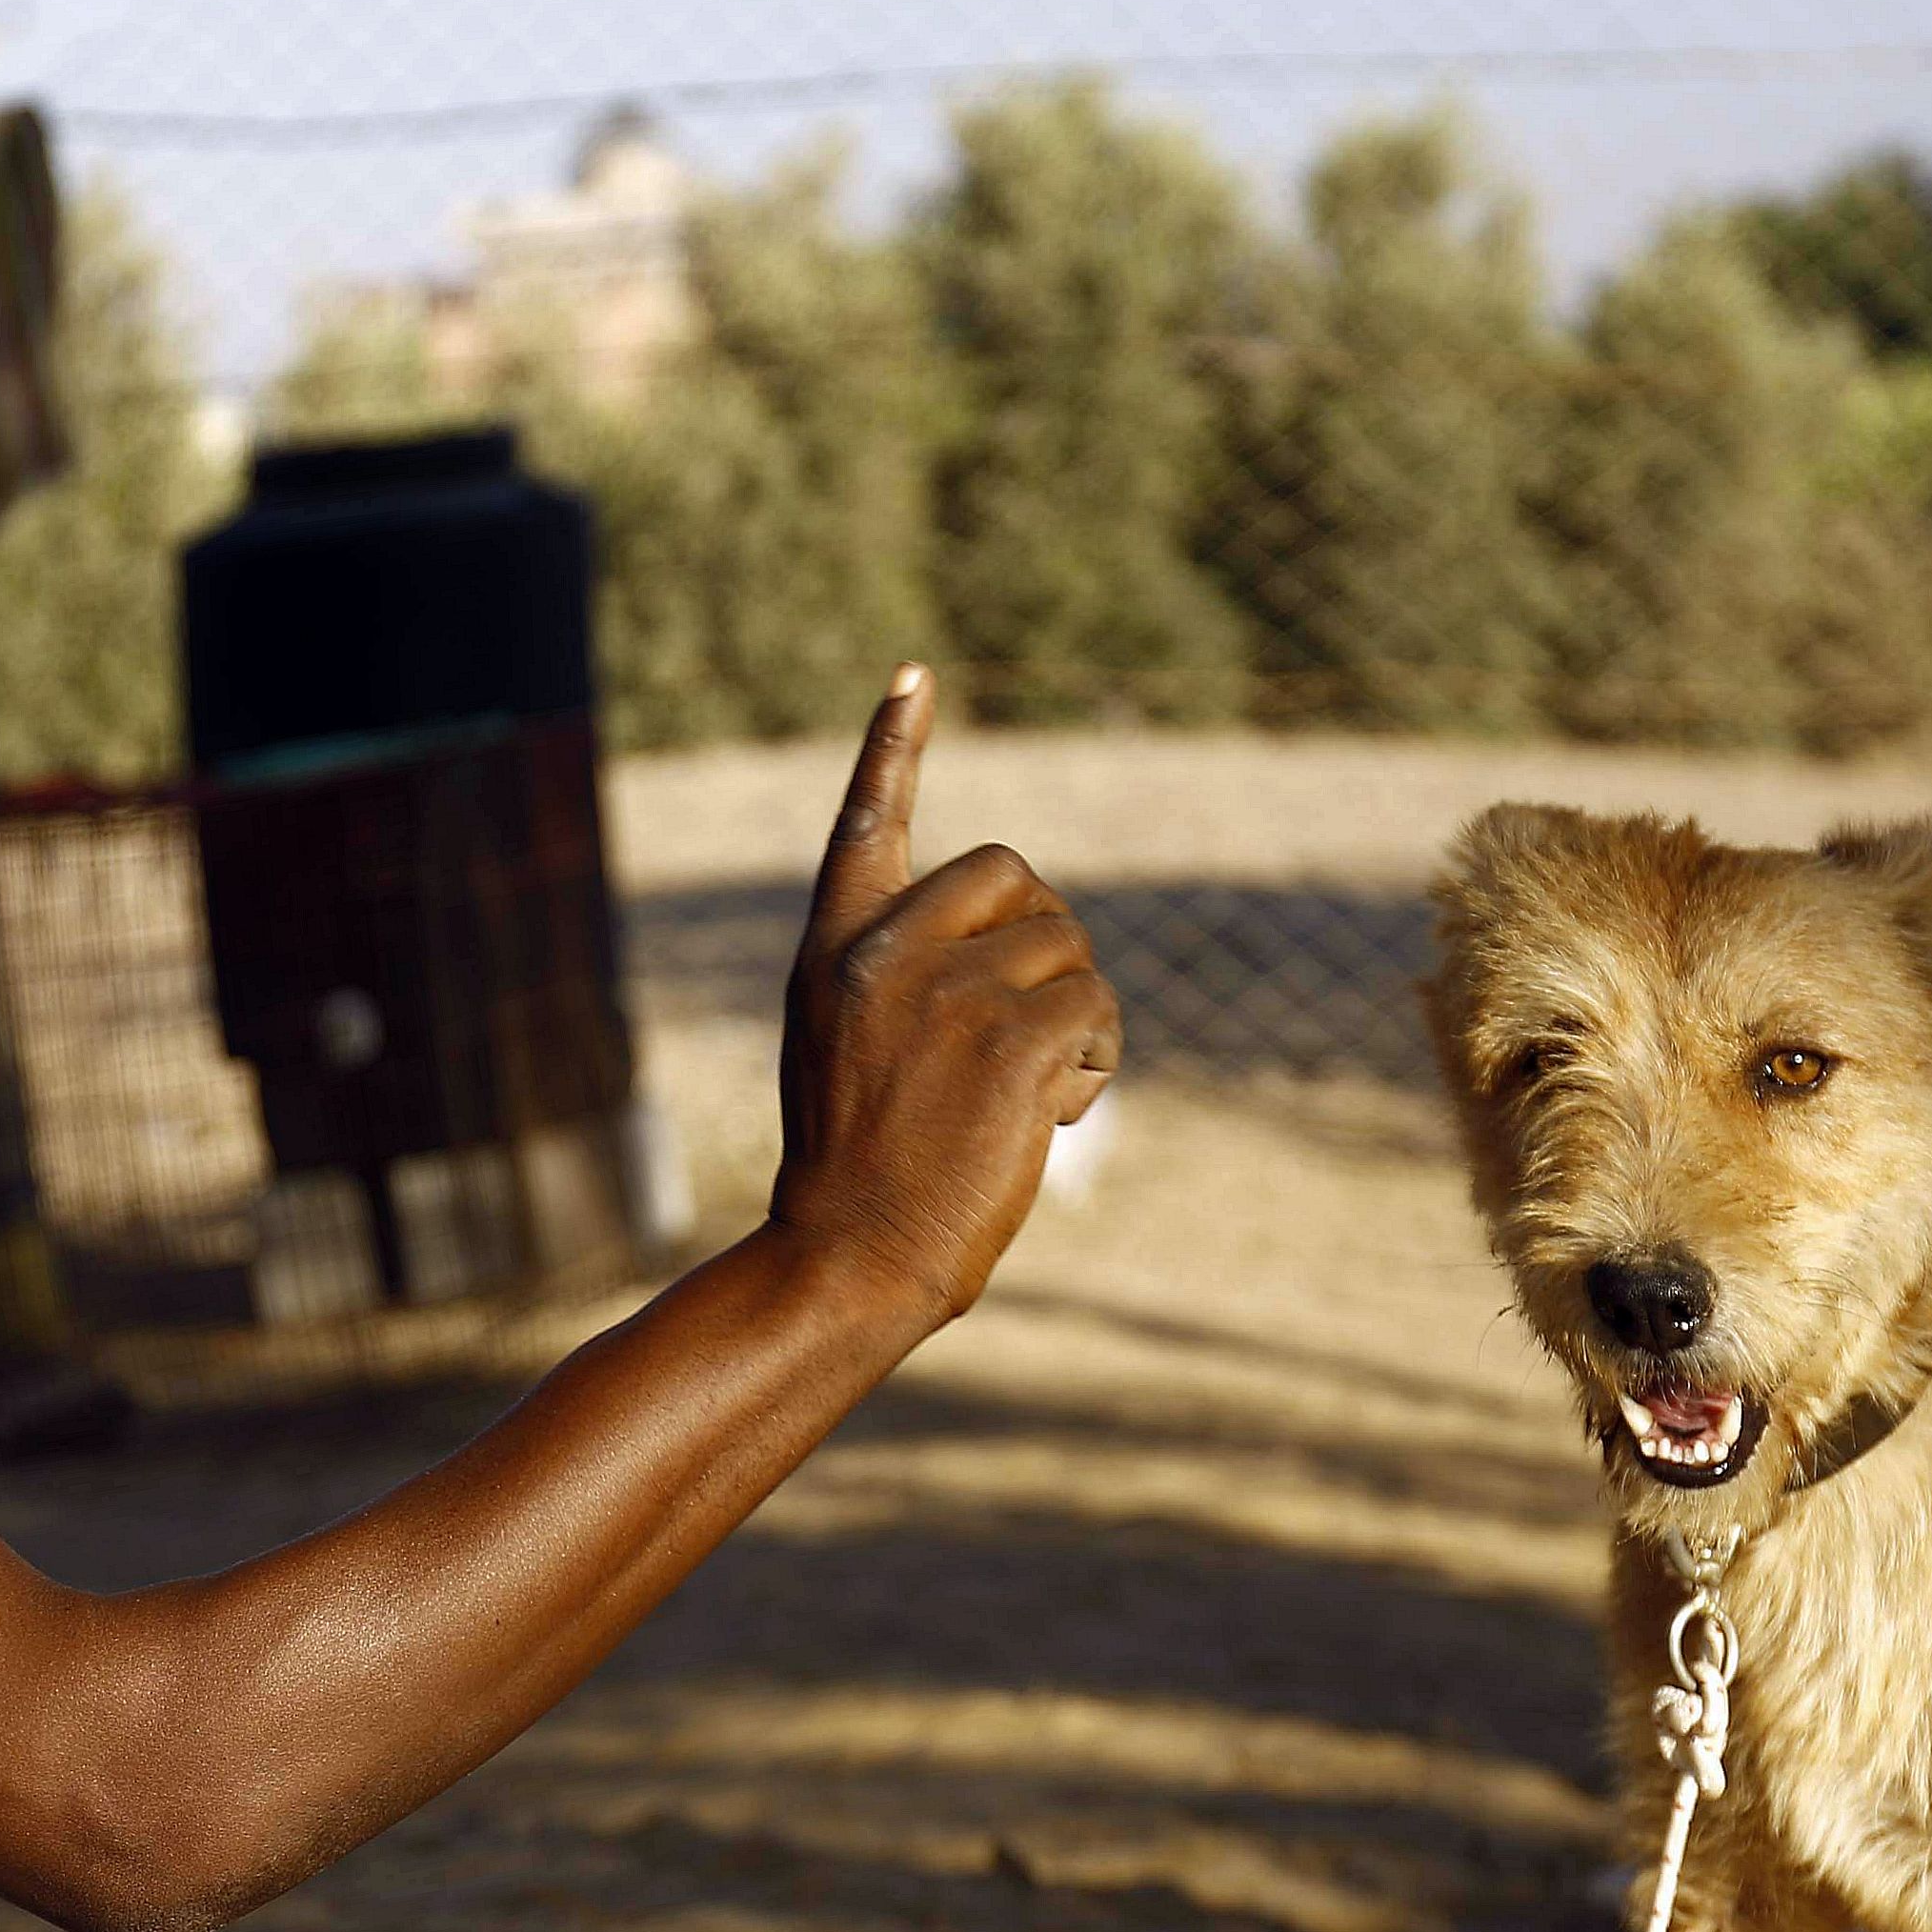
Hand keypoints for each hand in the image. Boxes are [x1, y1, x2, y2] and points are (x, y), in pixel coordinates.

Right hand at [769, 667, 1120, 1327]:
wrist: (852, 1255)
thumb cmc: (857, 1164)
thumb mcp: (843, 1044)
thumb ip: (904, 973)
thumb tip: (1025, 930)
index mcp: (835, 950)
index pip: (868, 823)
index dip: (895, 747)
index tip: (916, 676)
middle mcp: (885, 954)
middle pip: (1015, 879)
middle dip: (1043, 942)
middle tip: (1020, 1028)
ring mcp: (947, 994)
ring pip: (1070, 949)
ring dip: (1074, 1016)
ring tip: (1025, 1091)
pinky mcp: (1010, 1043)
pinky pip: (1096, 1011)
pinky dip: (1094, 1063)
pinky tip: (1051, 1113)